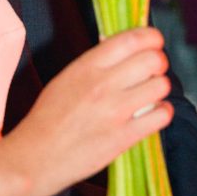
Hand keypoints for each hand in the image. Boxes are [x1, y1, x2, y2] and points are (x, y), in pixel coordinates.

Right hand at [1, 27, 171, 195]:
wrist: (33, 158)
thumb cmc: (47, 119)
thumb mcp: (65, 79)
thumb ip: (95, 64)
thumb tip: (124, 50)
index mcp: (86, 66)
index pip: (132, 39)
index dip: (151, 37)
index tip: (154, 43)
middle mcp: (102, 84)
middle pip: (153, 59)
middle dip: (159, 63)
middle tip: (153, 71)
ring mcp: (114, 111)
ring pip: (161, 86)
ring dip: (160, 88)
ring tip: (150, 95)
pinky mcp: (123, 138)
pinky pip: (161, 116)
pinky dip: (162, 112)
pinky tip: (153, 114)